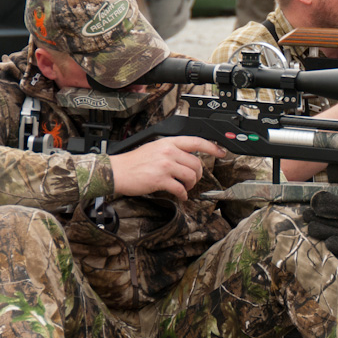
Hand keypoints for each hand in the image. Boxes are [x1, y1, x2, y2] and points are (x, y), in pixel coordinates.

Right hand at [110, 136, 226, 199]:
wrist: (115, 171)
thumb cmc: (133, 162)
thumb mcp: (154, 148)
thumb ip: (171, 150)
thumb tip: (188, 157)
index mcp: (168, 142)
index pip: (196, 141)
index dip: (212, 147)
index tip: (222, 152)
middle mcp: (168, 152)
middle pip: (196, 163)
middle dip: (199, 174)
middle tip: (194, 179)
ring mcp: (164, 165)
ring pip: (191, 176)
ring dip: (191, 184)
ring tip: (185, 187)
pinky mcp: (160, 180)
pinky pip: (180, 188)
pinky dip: (183, 194)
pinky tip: (181, 195)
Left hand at [301, 192, 337, 261]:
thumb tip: (332, 163)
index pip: (336, 202)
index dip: (321, 201)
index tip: (314, 200)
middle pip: (326, 217)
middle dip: (312, 215)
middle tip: (307, 214)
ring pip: (326, 233)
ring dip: (316, 229)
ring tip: (314, 226)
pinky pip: (335, 247)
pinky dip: (329, 243)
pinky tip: (328, 239)